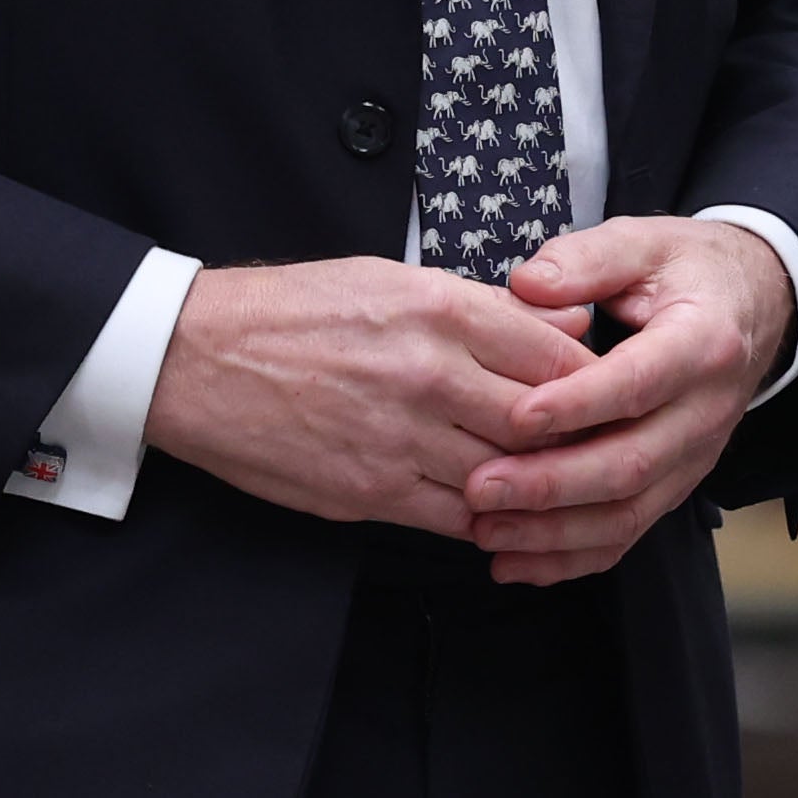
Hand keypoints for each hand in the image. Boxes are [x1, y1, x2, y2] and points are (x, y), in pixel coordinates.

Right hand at [145, 258, 594, 541]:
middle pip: (544, 421)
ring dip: (535, 486)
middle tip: (594, 448)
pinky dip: (486, 518)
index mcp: (440, 309)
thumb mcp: (393, 280)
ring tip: (551, 485)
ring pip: (509, 476)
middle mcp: (430, 373)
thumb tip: (570, 318)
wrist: (196, 359)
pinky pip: (458, 517)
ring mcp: (401, 437)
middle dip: (575, 439)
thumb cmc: (296, 311)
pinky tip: (494, 510)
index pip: (559, 355)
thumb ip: (488, 307)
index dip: (592, 381)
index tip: (601, 393)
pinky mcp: (372, 490)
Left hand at [456, 217, 792, 583]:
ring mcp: (694, 458)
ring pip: (628, 513)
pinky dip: (569, 559)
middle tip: (480, 487)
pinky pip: (626, 535)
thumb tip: (528, 284)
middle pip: (632, 463)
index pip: (638, 383)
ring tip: (486, 531)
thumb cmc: (688, 272)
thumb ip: (586, 259)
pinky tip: (514, 563)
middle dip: (552, 485)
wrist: (752, 307)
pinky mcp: (675, 486)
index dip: (577, 405)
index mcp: (703, 343)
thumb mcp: (645, 241)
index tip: (515, 416)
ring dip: (553, 533)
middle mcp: (706, 412)